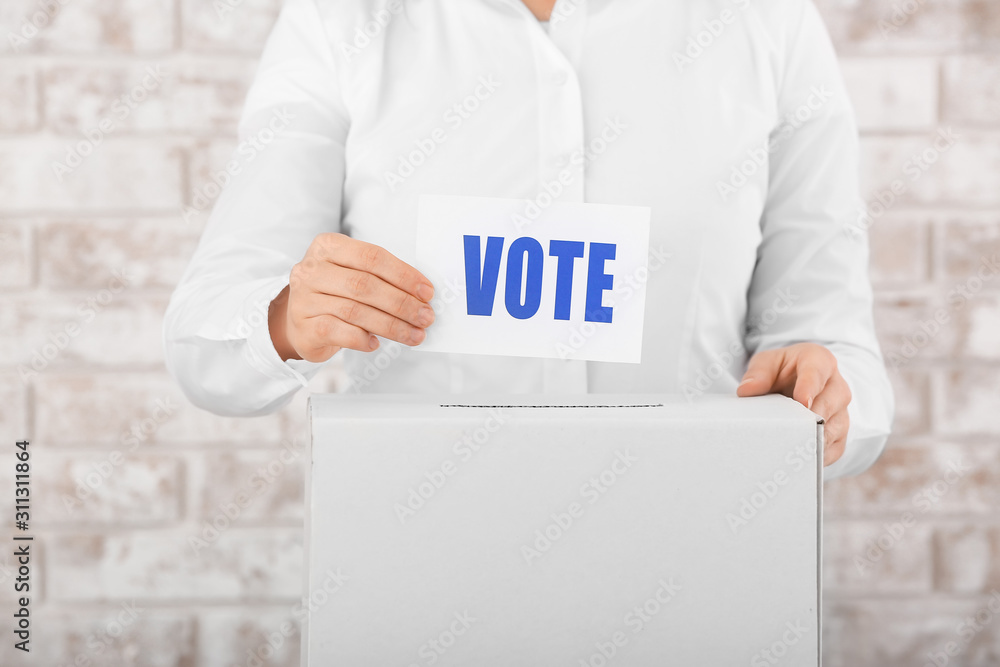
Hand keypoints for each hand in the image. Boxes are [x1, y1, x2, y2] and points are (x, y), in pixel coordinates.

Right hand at [269, 233, 434, 361]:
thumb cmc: (334, 294)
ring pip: (356, 311)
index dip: (404, 275)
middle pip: (365, 285)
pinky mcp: (304, 326)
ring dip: (392, 325)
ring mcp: (305, 298)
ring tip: (414, 334)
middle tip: (425, 317)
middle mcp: (312, 269)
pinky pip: (340, 332)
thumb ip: (381, 278)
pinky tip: (376, 343)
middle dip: (402, 303)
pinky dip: (362, 339)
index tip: (427, 292)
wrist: (299, 322)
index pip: (372, 257)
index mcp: (328, 246)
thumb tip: (421, 296)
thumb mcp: (353, 274)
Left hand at [736, 343, 850, 465]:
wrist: (796, 382)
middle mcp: (837, 386)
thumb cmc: (782, 370)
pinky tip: (797, 459)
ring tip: (788, 448)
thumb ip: (758, 373)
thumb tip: (746, 390)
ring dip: (811, 439)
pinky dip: (816, 455)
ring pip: (833, 429)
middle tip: (788, 432)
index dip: (810, 387)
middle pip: (828, 405)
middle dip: (808, 419)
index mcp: (820, 361)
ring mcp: (841, 411)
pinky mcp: (840, 433)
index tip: (801, 402)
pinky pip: (833, 449)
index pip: (817, 372)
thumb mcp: (766, 363)